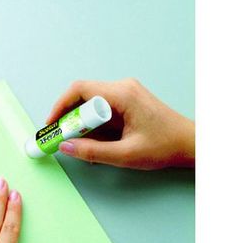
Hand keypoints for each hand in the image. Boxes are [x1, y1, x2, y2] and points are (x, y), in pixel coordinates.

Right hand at [47, 79, 194, 169]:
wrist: (190, 143)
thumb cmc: (164, 146)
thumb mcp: (125, 155)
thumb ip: (92, 152)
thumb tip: (65, 147)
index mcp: (122, 94)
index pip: (79, 90)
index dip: (60, 107)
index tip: (51, 125)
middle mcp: (122, 88)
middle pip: (83, 96)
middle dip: (69, 118)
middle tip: (62, 139)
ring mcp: (126, 93)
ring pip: (91, 104)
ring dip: (82, 124)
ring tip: (81, 145)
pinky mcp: (127, 102)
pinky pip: (102, 110)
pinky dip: (94, 126)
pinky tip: (96, 143)